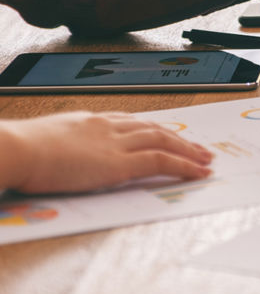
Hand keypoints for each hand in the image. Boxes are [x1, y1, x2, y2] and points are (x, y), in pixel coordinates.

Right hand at [0, 112, 212, 193]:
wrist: (16, 149)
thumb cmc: (20, 149)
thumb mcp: (45, 141)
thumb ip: (61, 145)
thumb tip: (59, 154)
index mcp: (91, 121)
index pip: (132, 121)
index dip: (154, 128)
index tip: (168, 134)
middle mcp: (108, 127)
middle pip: (154, 128)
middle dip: (180, 138)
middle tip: (199, 148)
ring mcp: (116, 143)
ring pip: (164, 140)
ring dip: (189, 150)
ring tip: (206, 160)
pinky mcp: (119, 163)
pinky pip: (161, 161)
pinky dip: (184, 165)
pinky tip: (197, 172)